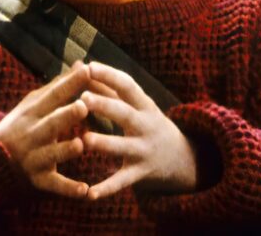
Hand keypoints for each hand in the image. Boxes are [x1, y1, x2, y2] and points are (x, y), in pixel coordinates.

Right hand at [0, 62, 90, 197]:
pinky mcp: (37, 181)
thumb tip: (80, 64)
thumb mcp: (32, 105)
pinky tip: (85, 191)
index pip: (52, 96)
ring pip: (50, 155)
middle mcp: (30, 135)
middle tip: (83, 106)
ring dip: (65, 150)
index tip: (86, 70)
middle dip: (65, 116)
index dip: (68, 84)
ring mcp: (32, 159)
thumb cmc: (20, 128)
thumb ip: (57, 87)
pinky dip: (69, 189)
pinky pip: (54, 185)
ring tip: (80, 145)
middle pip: (49, 124)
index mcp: (30, 114)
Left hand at [80, 62, 196, 199]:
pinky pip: (122, 181)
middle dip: (105, 105)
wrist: (180, 158)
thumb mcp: (136, 105)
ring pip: (123, 147)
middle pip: (125, 114)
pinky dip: (107, 188)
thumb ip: (109, 88)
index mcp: (144, 105)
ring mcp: (144, 150)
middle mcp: (146, 126)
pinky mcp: (140, 173)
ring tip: (85, 140)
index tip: (89, 66)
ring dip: (104, 143)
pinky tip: (89, 194)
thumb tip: (80, 66)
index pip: (128, 86)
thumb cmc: (146, 123)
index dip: (109, 75)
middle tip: (83, 98)